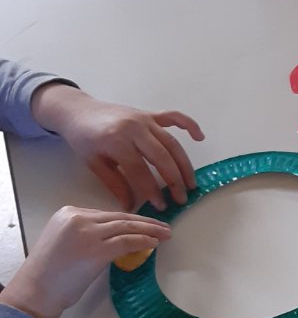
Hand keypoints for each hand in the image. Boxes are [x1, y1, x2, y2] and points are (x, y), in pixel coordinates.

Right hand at [3, 205, 171, 317]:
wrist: (37, 289)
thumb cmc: (50, 272)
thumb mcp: (64, 240)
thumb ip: (85, 233)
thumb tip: (113, 236)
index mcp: (68, 213)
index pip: (107, 214)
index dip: (131, 219)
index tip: (146, 223)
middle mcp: (78, 218)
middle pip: (119, 218)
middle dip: (146, 222)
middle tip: (164, 226)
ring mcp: (88, 233)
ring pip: (127, 227)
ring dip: (150, 230)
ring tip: (165, 234)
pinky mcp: (97, 250)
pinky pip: (127, 242)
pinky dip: (143, 241)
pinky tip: (154, 244)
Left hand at [31, 83, 203, 210]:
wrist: (78, 111)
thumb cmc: (84, 139)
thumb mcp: (95, 164)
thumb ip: (116, 184)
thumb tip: (131, 207)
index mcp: (117, 141)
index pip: (140, 170)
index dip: (152, 190)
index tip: (161, 206)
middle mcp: (134, 128)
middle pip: (161, 157)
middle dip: (174, 180)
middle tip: (181, 198)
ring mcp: (144, 119)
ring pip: (171, 143)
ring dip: (184, 164)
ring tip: (191, 183)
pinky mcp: (149, 114)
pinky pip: (173, 117)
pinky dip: (189, 125)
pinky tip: (200, 137)